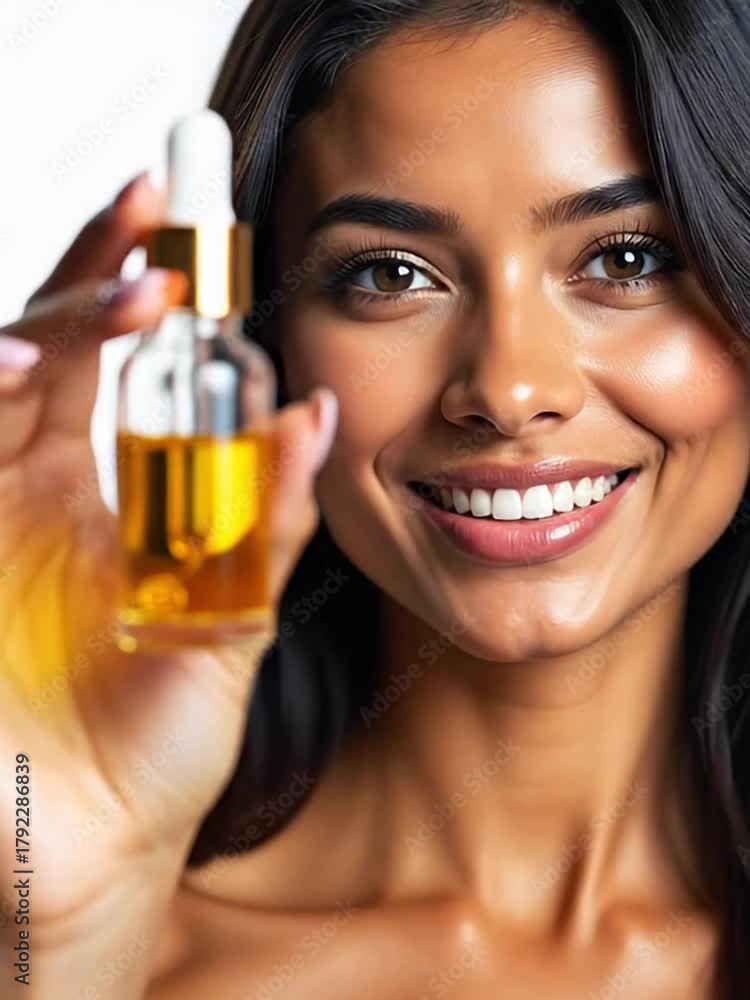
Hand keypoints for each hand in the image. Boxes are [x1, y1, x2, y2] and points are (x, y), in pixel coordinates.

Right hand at [0, 173, 337, 937]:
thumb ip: (265, 522)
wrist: (98, 848)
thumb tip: (315, 419)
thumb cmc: (156, 743)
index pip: (106, 361)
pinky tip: (10, 374)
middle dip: (93, 276)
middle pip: (43, 348)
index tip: (179, 222)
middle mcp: (25, 489)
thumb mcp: (230, 620)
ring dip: (40, 332)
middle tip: (151, 212)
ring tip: (121, 298)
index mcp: (97, 491)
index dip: (134, 286)